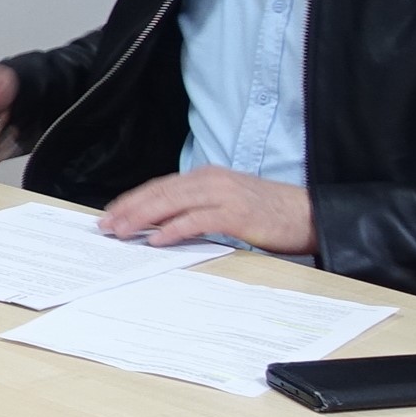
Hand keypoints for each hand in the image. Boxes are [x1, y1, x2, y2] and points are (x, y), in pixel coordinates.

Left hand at [98, 168, 317, 254]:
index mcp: (206, 177)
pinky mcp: (236, 214)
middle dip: (129, 209)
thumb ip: (197, 207)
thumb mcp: (226, 203)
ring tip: (122, 232)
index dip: (133, 200)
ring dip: (143, 218)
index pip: (160, 186)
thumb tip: (161, 224)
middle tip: (106, 225)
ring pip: (172, 203)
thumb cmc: (267, 212)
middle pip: (159, 193)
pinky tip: (156, 239)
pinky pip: (197, 220)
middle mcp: (211, 181)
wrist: (309, 214)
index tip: (111, 214)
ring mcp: (223, 195)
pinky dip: (174, 229)